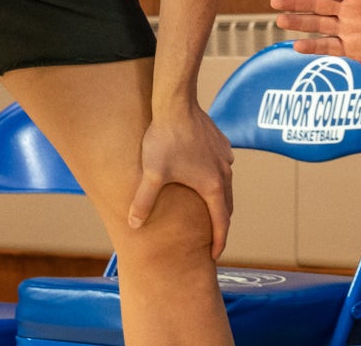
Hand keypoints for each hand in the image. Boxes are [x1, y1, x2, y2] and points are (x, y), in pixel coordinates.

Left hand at [129, 101, 235, 257]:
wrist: (176, 104)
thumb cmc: (165, 139)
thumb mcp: (152, 174)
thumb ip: (144, 202)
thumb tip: (133, 225)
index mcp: (212, 186)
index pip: (221, 222)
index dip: (218, 241)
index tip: (214, 255)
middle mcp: (224, 173)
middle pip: (227, 206)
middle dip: (221, 224)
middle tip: (212, 238)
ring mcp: (225, 157)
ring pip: (226, 185)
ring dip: (220, 201)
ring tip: (208, 210)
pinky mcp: (221, 143)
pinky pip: (223, 167)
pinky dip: (218, 179)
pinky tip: (205, 176)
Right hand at [270, 0, 360, 61]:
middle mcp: (350, 9)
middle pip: (318, 4)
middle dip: (296, 2)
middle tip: (274, 0)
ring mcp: (350, 29)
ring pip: (319, 25)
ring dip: (299, 22)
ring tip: (279, 20)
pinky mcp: (353, 48)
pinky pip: (330, 47)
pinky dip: (314, 47)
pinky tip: (297, 46)